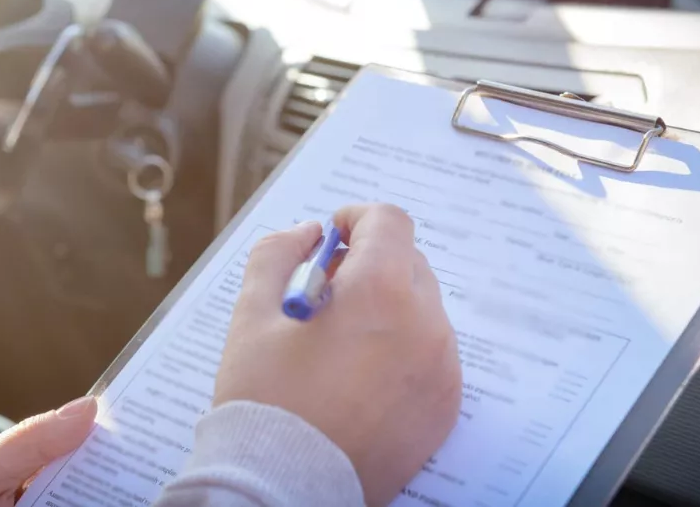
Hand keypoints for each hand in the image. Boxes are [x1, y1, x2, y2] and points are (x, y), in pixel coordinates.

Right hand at [216, 204, 460, 505]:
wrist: (287, 486)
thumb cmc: (265, 399)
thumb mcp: (253, 313)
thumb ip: (277, 254)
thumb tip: (309, 233)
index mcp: (381, 291)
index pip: (389, 222)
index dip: (357, 219)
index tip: (333, 236)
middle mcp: (426, 323)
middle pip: (408, 262)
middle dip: (370, 263)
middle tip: (327, 292)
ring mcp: (442, 368)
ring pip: (422, 308)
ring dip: (388, 306)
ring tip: (341, 341)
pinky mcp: (446, 405)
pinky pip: (432, 353)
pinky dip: (403, 348)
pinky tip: (360, 375)